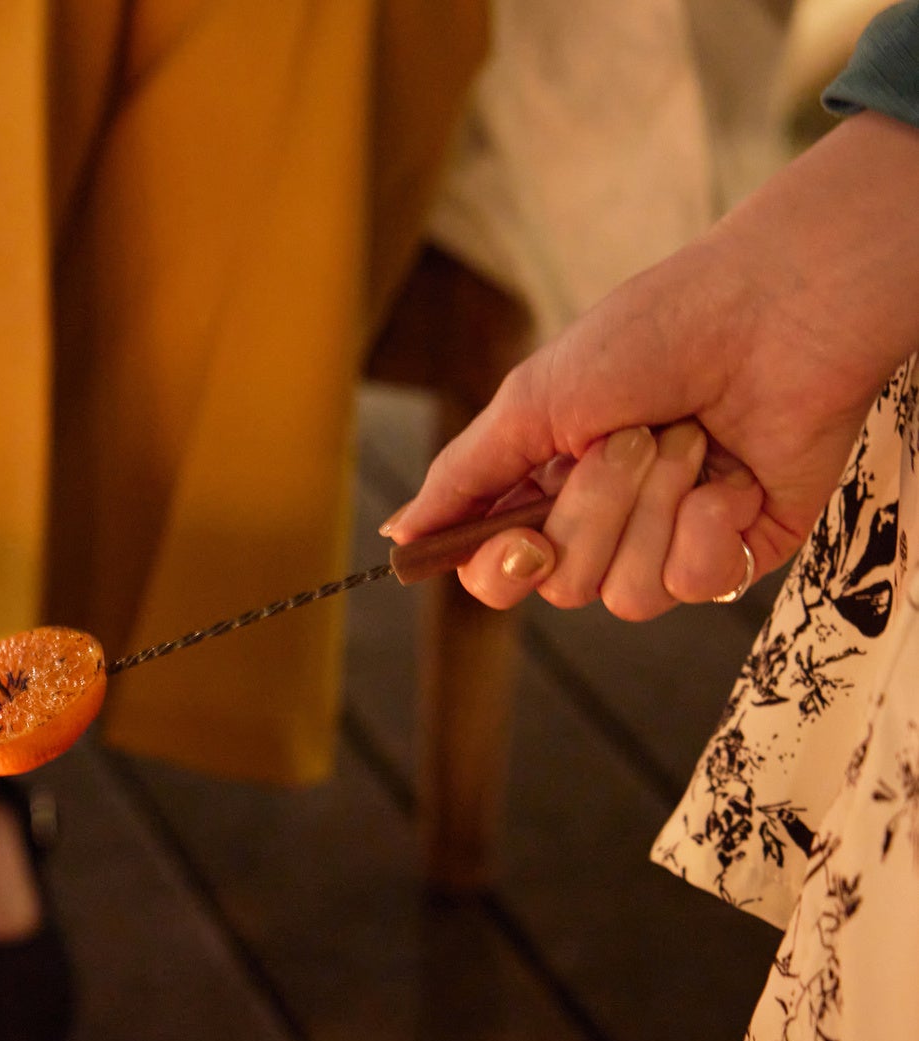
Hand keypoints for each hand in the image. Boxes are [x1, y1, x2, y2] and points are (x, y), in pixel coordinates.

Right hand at [384, 113, 918, 617]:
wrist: (777, 311)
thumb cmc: (657, 333)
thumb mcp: (533, 400)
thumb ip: (462, 478)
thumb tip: (398, 537)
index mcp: (547, 485)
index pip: (498, 572)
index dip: (502, 569)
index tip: (522, 541)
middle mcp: (605, 522)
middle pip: (561, 585)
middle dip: (594, 510)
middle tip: (630, 438)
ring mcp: (672, 540)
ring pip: (625, 595)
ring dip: (653, 509)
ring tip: (688, 441)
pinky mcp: (739, 549)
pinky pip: (695, 585)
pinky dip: (707, 525)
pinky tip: (731, 475)